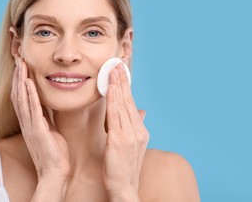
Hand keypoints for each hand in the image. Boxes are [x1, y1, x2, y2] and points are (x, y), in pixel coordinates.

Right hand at [10, 58, 69, 180]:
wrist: (55, 171)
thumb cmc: (54, 152)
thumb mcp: (49, 129)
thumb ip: (45, 116)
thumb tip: (46, 103)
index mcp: (29, 121)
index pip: (21, 97)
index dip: (20, 81)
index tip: (21, 65)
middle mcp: (26, 122)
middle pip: (18, 94)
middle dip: (18, 75)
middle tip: (18, 58)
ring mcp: (30, 126)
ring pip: (22, 99)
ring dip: (21, 80)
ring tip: (21, 64)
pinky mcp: (38, 131)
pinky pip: (33, 110)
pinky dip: (30, 95)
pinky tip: (29, 83)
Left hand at [103, 63, 149, 199]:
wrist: (124, 187)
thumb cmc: (124, 168)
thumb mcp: (133, 146)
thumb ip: (136, 127)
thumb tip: (141, 111)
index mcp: (140, 131)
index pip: (131, 104)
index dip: (126, 87)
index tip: (122, 72)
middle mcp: (138, 130)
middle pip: (128, 101)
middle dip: (123, 81)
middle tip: (117, 64)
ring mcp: (130, 135)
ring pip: (123, 105)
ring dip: (118, 86)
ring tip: (114, 70)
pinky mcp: (120, 140)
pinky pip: (115, 116)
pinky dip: (113, 100)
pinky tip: (110, 89)